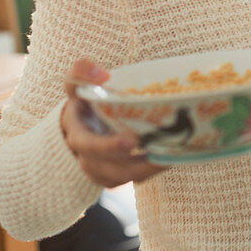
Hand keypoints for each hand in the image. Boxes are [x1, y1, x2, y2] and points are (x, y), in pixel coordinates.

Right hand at [60, 60, 164, 187]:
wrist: (82, 125)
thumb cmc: (84, 103)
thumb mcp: (77, 85)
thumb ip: (81, 72)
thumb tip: (102, 75)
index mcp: (78, 135)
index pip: (87, 145)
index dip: (108, 146)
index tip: (130, 142)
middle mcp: (88, 158)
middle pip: (110, 168)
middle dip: (136, 163)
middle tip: (162, 153)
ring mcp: (103, 170)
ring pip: (125, 177)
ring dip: (148, 169)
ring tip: (172, 154)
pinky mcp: (117, 176)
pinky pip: (135, 178)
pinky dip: (152, 170)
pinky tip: (171, 156)